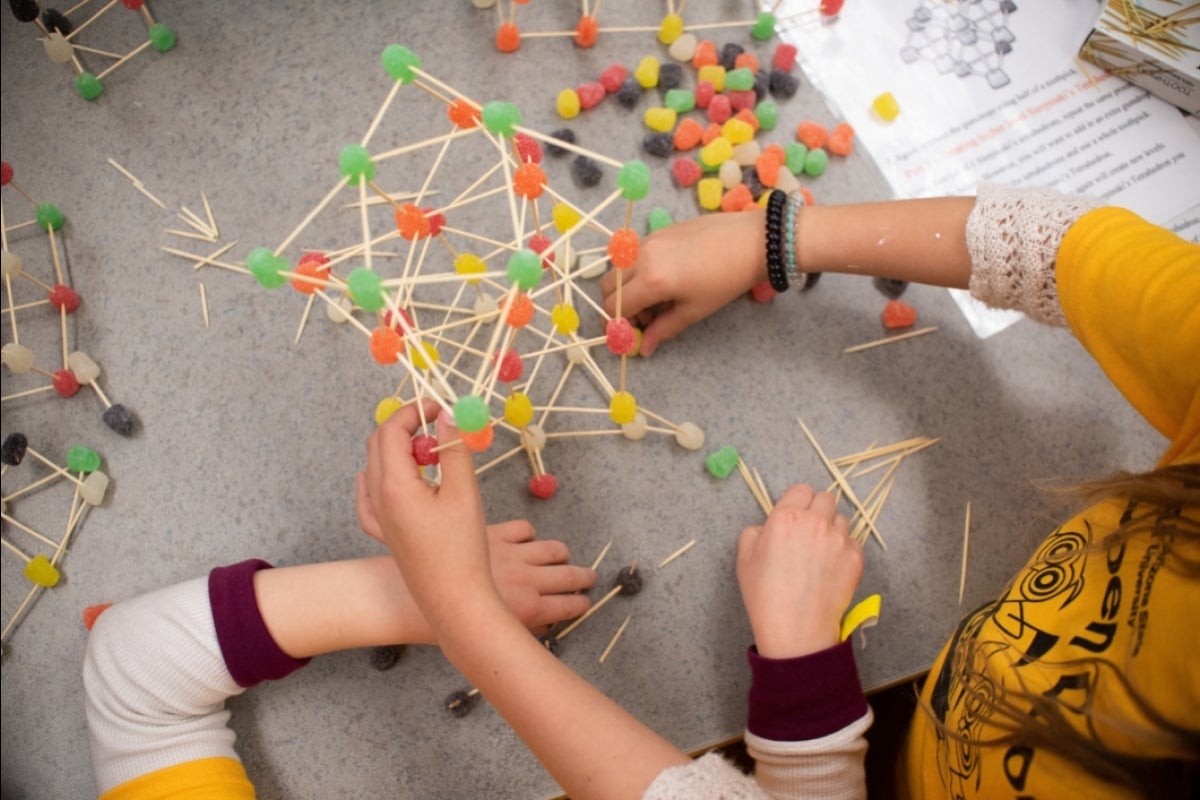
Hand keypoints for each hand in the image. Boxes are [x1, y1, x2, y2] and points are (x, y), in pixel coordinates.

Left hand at [361, 400, 496, 626]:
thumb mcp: (464, 492)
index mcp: (394, 486)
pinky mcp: (387, 535)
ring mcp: (380, 519)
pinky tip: (384, 479)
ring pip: (374, 468)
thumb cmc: (462, 549)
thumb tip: (448, 415)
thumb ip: (454, 450)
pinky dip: (379, 479)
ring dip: (398, 450)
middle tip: (437, 423)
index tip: (439, 406)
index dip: (413, 411)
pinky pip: (370, 498)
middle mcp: (379, 500)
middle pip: (378, 446)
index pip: (390, 432)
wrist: (454, 601)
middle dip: (405, 426)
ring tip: (430, 452)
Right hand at [600, 209, 764, 355]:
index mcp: (651, 280)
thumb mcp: (694, 310)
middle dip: (619, 306)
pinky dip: (637, 271)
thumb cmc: (726, 279)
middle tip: (644, 318)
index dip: (618, 325)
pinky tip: (664, 279)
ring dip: (627, 288)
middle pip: (607, 286)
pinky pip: (633, 254)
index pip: (614, 307)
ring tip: (657, 299)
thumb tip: (645, 348)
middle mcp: (641, 257)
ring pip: (618, 269)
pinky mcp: (658, 231)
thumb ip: (664, 329)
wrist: (752, 241)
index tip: (632, 334)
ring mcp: (648, 240)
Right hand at [736, 484, 862, 658]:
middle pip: (825, 498)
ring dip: (831, 529)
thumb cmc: (765, 595)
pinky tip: (830, 569)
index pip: (801, 490)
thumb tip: (768, 528)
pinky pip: (852, 542)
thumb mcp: (744, 559)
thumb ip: (755, 532)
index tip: (794, 516)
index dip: (797, 502)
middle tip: (808, 532)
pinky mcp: (856, 556)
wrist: (797, 628)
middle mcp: (816, 522)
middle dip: (817, 510)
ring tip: (820, 554)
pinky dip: (843, 550)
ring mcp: (839, 538)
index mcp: (786, 517)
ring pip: (841, 520)